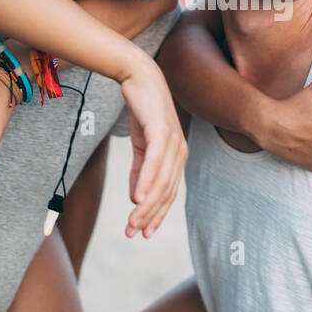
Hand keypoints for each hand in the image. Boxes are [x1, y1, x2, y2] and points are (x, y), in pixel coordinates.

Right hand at [118, 57, 187, 239]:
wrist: (139, 77)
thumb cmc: (142, 110)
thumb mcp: (141, 145)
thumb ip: (140, 171)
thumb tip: (137, 198)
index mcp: (177, 156)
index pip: (169, 193)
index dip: (157, 215)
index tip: (144, 234)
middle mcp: (180, 151)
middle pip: (166, 192)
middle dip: (150, 216)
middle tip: (132, 233)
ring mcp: (173, 141)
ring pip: (162, 182)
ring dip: (146, 206)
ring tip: (132, 222)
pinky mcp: (162, 131)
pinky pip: (155, 162)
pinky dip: (147, 182)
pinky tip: (137, 198)